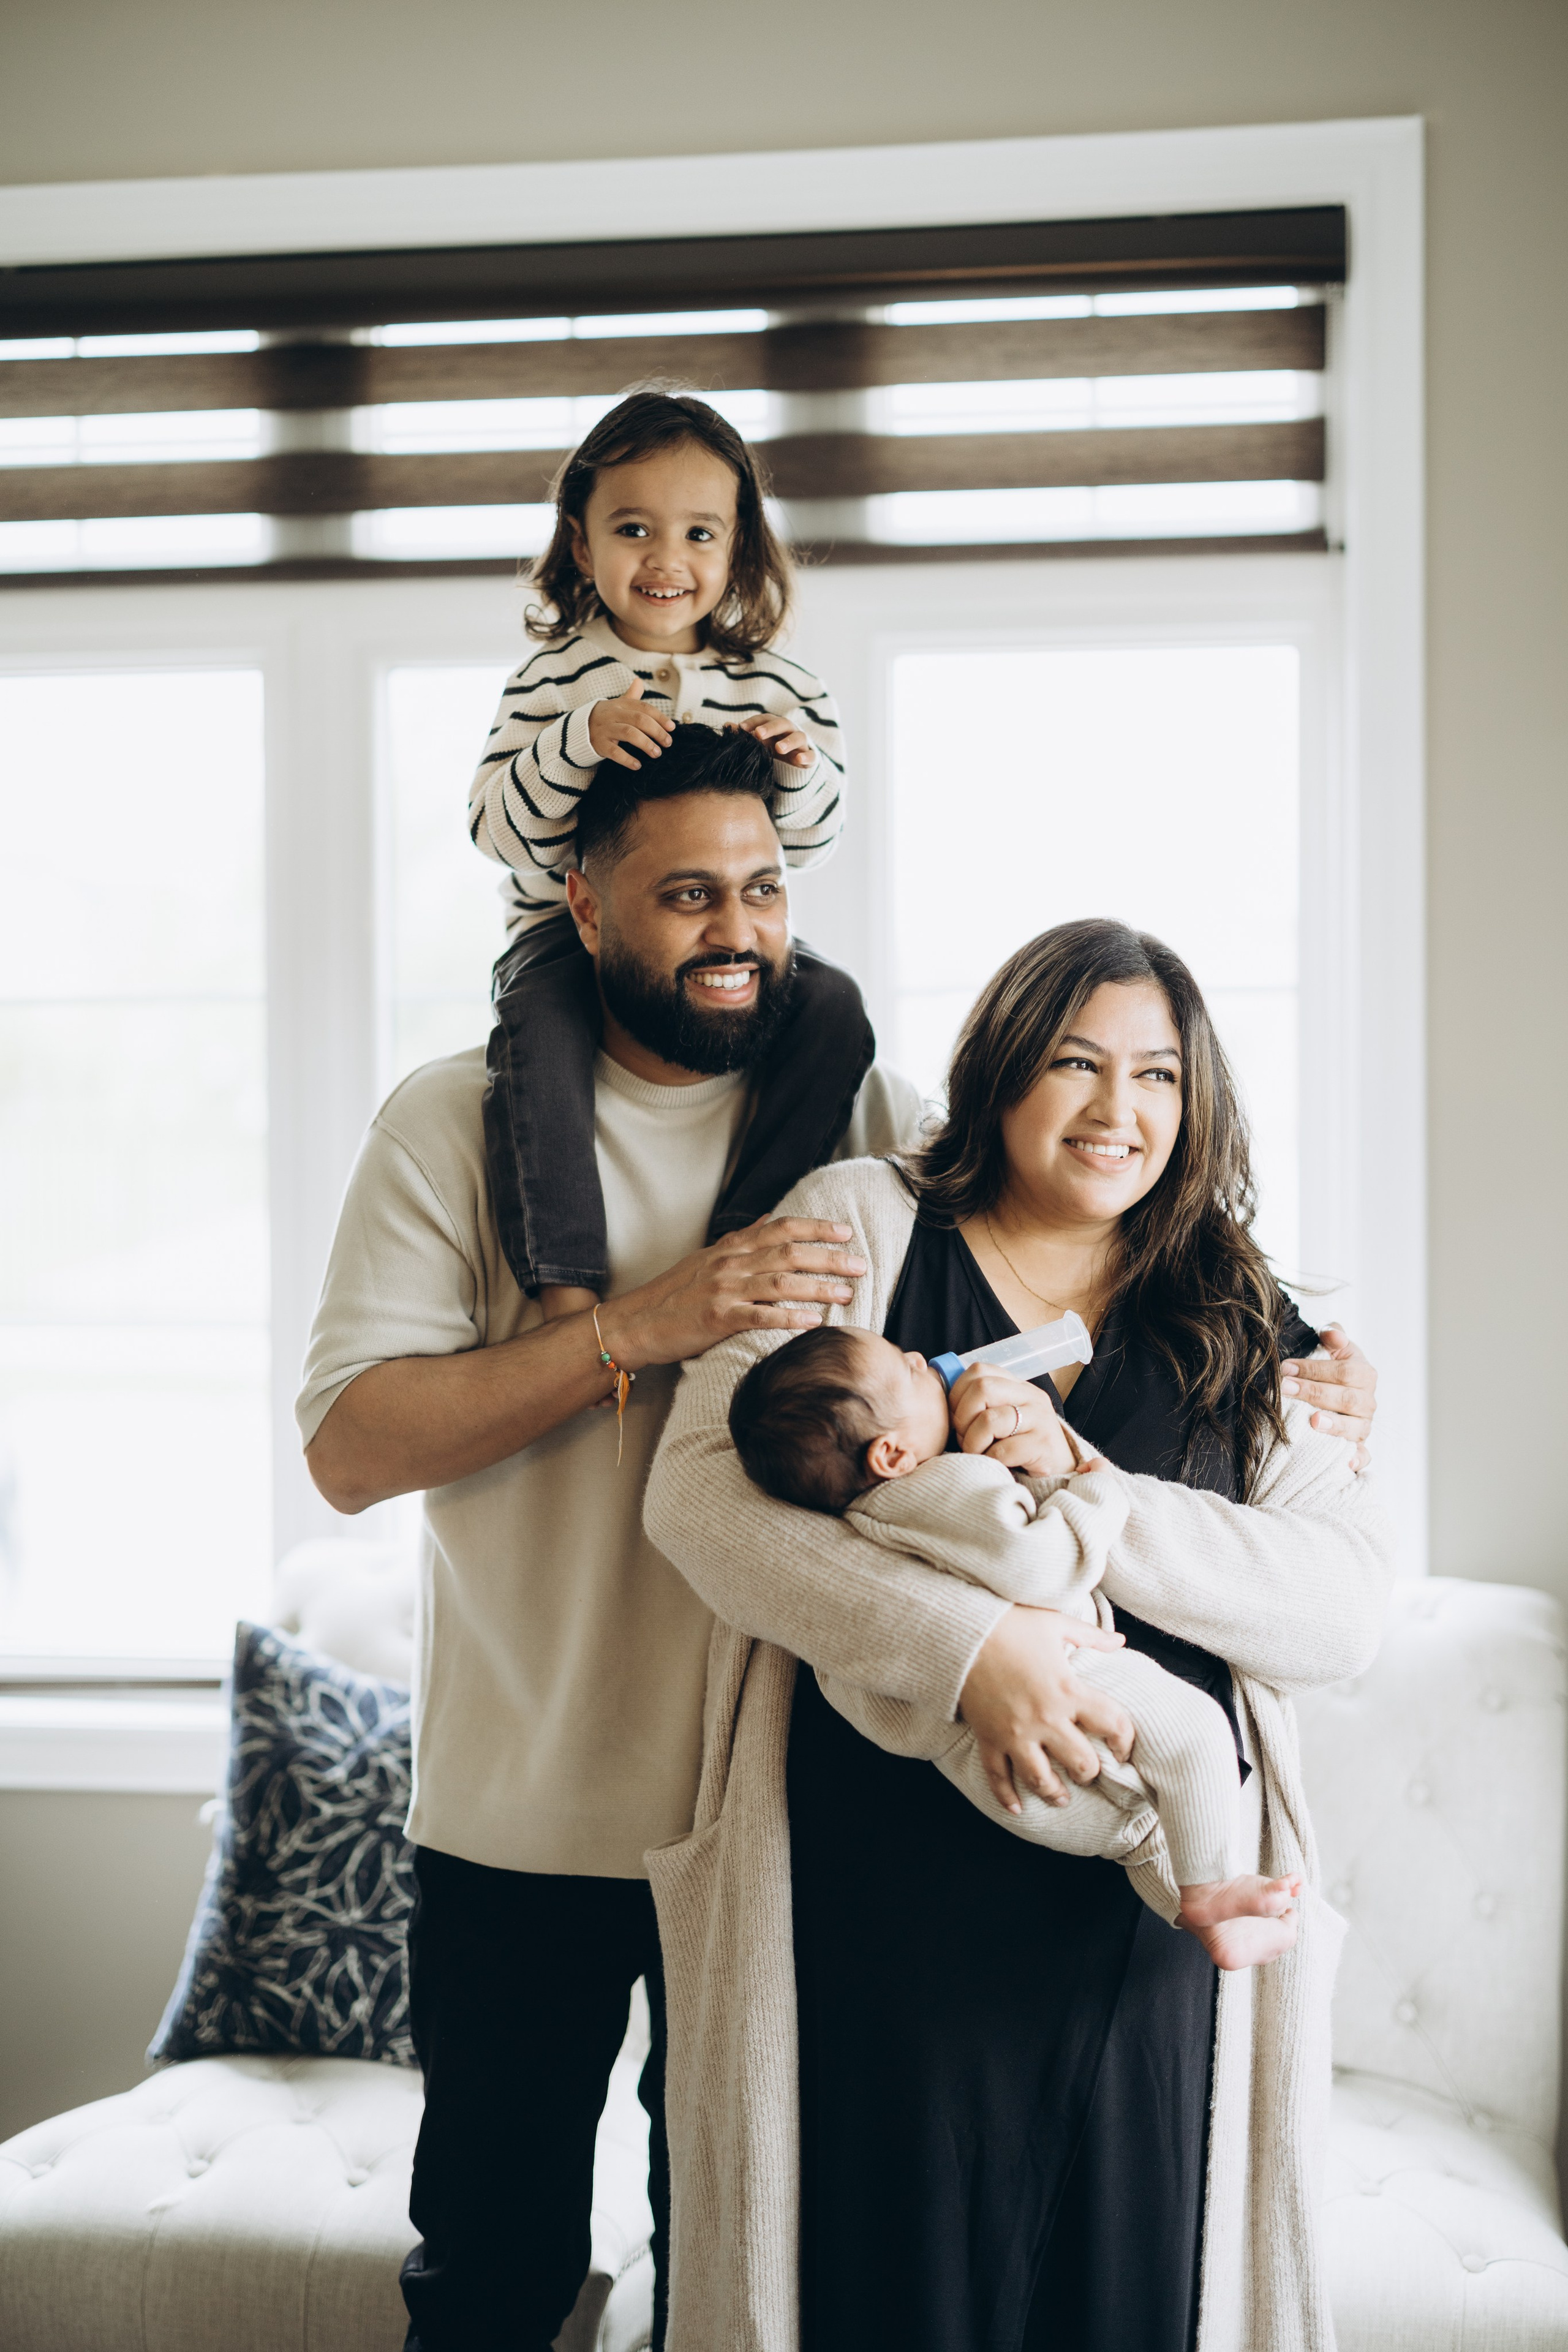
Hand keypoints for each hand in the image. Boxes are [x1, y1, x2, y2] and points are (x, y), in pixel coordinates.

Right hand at [588, 683, 674, 769]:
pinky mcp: (599, 744)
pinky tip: (637, 765)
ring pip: (629, 734)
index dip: (660, 717)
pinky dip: (627, 759)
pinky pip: (614, 752)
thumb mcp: (616, 705)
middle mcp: (613, 715)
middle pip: (639, 720)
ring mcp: (605, 729)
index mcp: (620, 704)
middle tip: (668, 743)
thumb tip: (639, 681)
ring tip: (657, 753)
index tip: (672, 728)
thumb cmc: (605, 717)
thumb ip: (630, 696)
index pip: (644, 708)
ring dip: (646, 744)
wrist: (578, 728)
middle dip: (656, 731)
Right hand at [594, 1215, 865, 1371]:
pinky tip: (814, 1321)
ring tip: (847, 1293)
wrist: (636, 1322)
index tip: (845, 1232)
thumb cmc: (673, 1294)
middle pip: (789, 1253)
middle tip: (860, 1264)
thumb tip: (768, 1218)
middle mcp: (730, 1263)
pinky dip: (789, 1317)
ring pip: (781, 1282)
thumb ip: (741, 1239)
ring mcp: (724, 1289)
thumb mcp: (706, 1258)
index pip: (781, 1228)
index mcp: (730, 1248)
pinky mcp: (718, 1318)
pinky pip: (761, 1316)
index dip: (815, 1228)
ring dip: (818, 1287)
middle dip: (829, 1258)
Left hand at [734, 713, 813, 767]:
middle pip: (782, 723)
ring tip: (779, 748)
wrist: (799, 762)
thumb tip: (726, 725)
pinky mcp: (811, 756)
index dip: (754, 722)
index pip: (765, 719)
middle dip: (771, 728)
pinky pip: (811, 755)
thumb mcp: (761, 742)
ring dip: (789, 741)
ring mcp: (802, 743)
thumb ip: (746, 734)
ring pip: (799, 737)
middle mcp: (790, 730)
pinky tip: (799, 760)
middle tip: (758, 734)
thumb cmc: (775, 748)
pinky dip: (807, 756)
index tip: (741, 729)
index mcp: (776, 725)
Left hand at [949, 1368, 1086, 1475]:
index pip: (978, 1370)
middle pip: (982, 1388)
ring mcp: (1040, 1419)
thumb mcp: (1002, 1418)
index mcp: (1017, 1385)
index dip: (957, 1393)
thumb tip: (941, 1402)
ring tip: (978, 1452)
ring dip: (973, 1442)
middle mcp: (1031, 1397)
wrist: (1058, 1471)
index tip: (955, 1417)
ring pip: (989, 1420)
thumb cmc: (1019, 1445)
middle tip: (964, 1437)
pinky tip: (994, 1463)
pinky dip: (989, 1459)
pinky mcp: (1043, 1445)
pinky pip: (1002, 1450)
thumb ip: (980, 1405)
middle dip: (963, 1416)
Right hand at [959, 1606, 1132, 1813]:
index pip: (1112, 1723)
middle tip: (1088, 1771)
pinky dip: (1006, 1797)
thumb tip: (1120, 1641)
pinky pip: (997, 1777)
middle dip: (1090, 1772)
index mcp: (1068, 1690)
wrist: (960, 1632)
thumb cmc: (1010, 1625)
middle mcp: (1045, 1719)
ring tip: (1061, 1797)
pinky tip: (1016, 1808)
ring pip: (1041, 1779)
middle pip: (1081, 1763)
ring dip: (1055, 1793)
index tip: (1123, 1748)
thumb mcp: (1055, 1623)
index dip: (1124, 1740)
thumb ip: (1090, 1636)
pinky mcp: (989, 1738)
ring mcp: (1015, 1733)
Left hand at [1282, 1324, 1377, 1470]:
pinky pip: (1363, 1455)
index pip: (1344, 1372)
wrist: (1334, 1393)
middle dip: (1314, 1393)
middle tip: (1286, 1389)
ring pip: (1355, 1428)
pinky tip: (1346, 1462)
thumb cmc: (1329, 1370)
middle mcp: (1367, 1402)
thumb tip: (1330, 1332)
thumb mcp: (1332, 1349)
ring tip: (1313, 1421)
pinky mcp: (1358, 1446)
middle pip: (1347, 1399)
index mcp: (1364, 1375)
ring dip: (1334, 1426)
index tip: (1286, 1368)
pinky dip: (1357, 1459)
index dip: (1315, 1369)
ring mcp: (1363, 1426)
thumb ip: (1333, 1336)